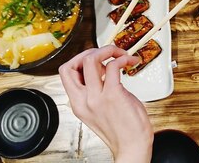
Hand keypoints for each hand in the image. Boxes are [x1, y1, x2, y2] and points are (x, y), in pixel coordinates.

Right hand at [59, 46, 152, 161]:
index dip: (79, 59)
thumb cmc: (122, 129)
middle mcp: (84, 100)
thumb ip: (97, 91)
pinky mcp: (113, 95)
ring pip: (90, 59)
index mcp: (78, 103)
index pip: (66, 72)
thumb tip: (103, 69)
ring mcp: (97, 97)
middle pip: (71, 64)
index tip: (95, 58)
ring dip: (108, 50)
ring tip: (121, 55)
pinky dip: (122, 58)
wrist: (132, 147)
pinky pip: (112, 66)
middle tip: (107, 53)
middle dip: (90, 51)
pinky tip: (129, 62)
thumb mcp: (100, 109)